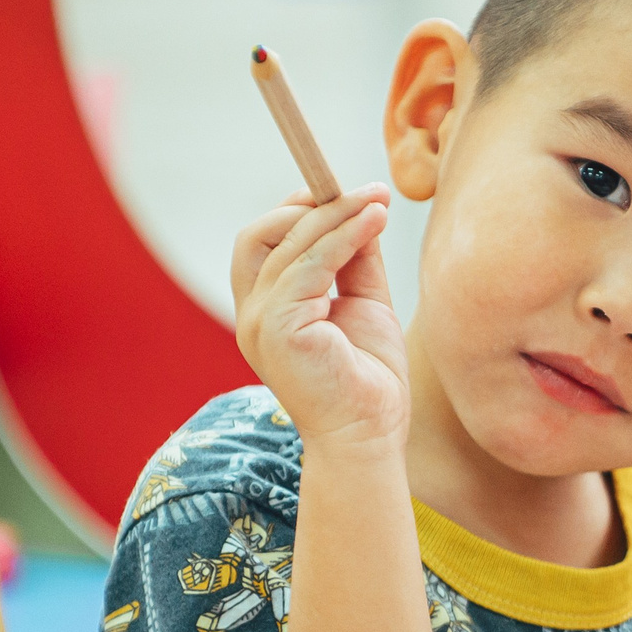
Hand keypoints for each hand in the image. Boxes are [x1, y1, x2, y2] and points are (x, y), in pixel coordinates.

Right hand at [231, 183, 405, 452]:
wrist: (370, 438)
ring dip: (337, 213)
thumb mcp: (364, 304)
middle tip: (364, 193)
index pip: (263, 243)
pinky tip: (375, 220)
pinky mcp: (277, 327)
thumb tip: (363, 209)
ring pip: (289, 243)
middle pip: (261, 234)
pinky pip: (309, 263)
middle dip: (310, 205)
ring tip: (379, 200)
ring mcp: (258, 321)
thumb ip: (357, 259)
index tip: (344, 192)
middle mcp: (252, 314)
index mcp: (266, 311)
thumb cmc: (370, 383)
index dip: (298, 211)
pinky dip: (343, 235)